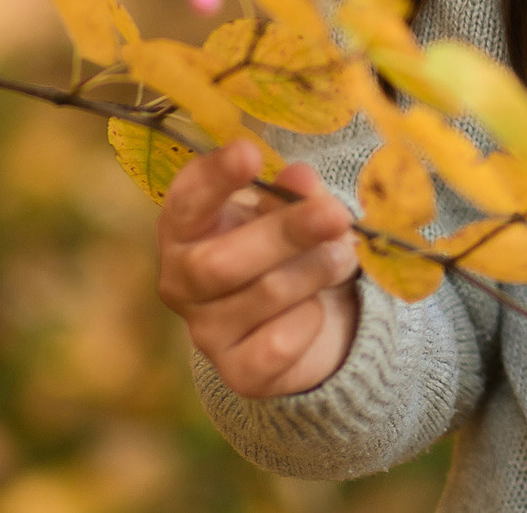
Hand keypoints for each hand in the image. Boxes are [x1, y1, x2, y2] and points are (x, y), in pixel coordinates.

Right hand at [157, 140, 360, 397]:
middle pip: (221, 263)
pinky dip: (311, 319)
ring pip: (262, 296)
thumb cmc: (289, 251)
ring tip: (344, 255)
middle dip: (285, 234)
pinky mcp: (239, 373)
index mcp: (187, 230)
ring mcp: (206, 332)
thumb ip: (294, 195)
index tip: (248, 152)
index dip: (214, 178)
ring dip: (316, 270)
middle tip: (336, 215)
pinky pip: (280, 343)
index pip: (186, 201)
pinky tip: (319, 307)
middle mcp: (182, 282)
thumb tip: (299, 177)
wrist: (309, 324)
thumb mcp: (291, 213)